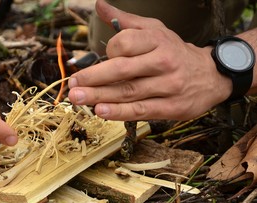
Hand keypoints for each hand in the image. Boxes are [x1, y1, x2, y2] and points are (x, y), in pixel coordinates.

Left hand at [68, 0, 231, 120]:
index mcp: (157, 40)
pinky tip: (101, 111)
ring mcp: (168, 86)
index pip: (124, 43)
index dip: (107, 51)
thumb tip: (101, 6)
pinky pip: (141, 110)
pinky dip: (119, 112)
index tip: (98, 59)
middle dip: (93, 78)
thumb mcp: (155, 30)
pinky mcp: (170, 107)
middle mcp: (163, 62)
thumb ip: (126, 21)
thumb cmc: (175, 52)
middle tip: (72, 84)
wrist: (211, 76)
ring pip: (128, 91)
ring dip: (100, 96)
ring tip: (78, 98)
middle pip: (122, 69)